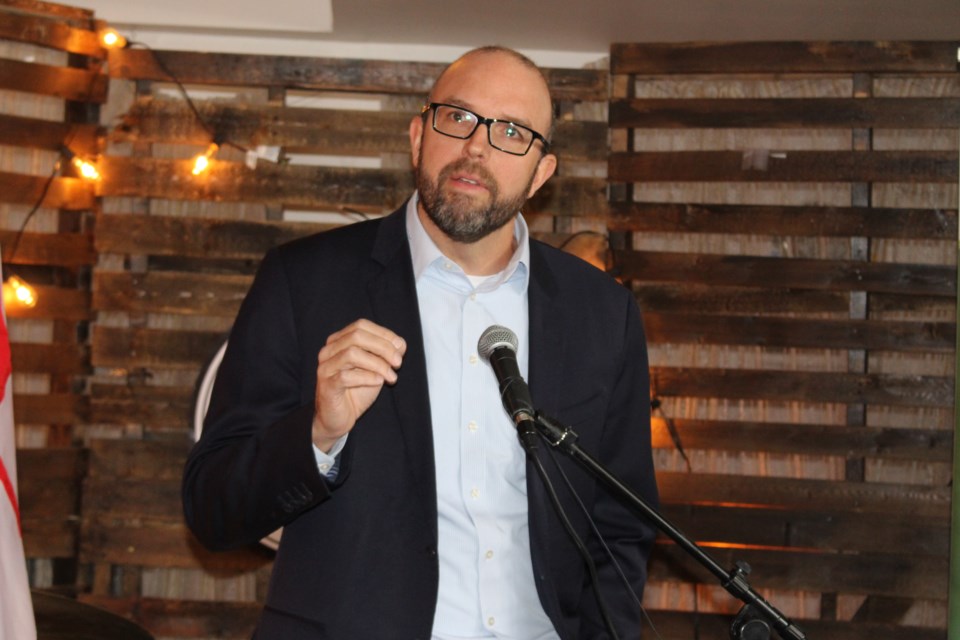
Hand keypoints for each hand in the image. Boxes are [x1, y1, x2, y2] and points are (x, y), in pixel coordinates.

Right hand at [312, 319, 405, 451]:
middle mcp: (329, 351)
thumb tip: (400, 343)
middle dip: (383, 347)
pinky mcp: (327, 386)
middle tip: (398, 362)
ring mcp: (326, 368)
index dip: (384, 334)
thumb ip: (386, 354)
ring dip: (377, 364)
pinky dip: (367, 377)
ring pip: (352, 354)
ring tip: (391, 376)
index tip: (401, 347)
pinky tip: (379, 382)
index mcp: (339, 341)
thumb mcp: (375, 369)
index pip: (361, 325)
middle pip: (356, 336)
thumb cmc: (356, 391)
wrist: (338, 418)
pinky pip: (346, 376)